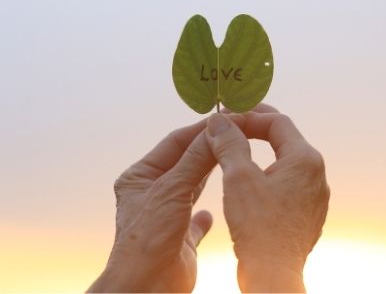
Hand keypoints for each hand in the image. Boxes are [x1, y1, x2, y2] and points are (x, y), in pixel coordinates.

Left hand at [87, 119, 215, 292]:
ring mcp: (166, 214)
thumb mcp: (172, 189)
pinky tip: (215, 209)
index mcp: (140, 176)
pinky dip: (207, 212)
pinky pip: (196, 218)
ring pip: (193, 185)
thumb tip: (216, 129)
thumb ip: (196, 159)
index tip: (226, 118)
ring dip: (211, 172)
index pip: (175, 142)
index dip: (200, 129)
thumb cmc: (148, 238)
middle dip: (208, 147)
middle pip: (186, 161)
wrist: (147, 289)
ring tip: (232, 154)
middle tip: (235, 132)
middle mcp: (152, 192)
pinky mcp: (180, 237)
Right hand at [205, 107, 329, 292]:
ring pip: (286, 160)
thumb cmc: (258, 227)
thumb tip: (219, 121)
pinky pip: (288, 181)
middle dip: (257, 128)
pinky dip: (269, 172)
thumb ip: (229, 143)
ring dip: (262, 150)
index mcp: (305, 159)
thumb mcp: (238, 177)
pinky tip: (250, 179)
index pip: (277, 122)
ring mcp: (314, 195)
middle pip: (285, 137)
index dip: (249, 117)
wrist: (274, 277)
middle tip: (233, 124)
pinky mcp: (308, 212)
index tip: (226, 121)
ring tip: (238, 149)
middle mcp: (316, 174)